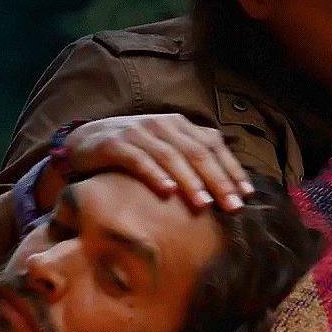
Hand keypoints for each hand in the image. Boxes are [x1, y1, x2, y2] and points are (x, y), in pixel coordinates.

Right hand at [46, 114, 253, 211]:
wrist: (84, 143)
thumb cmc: (133, 153)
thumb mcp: (164, 151)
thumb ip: (190, 160)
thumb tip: (226, 189)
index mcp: (179, 125)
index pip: (213, 145)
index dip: (231, 169)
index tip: (247, 195)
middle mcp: (162, 124)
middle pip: (197, 152)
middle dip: (218, 181)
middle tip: (232, 207)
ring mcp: (138, 132)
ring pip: (171, 157)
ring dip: (190, 181)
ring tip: (204, 205)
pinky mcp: (115, 143)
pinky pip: (138, 160)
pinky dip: (154, 175)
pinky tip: (167, 193)